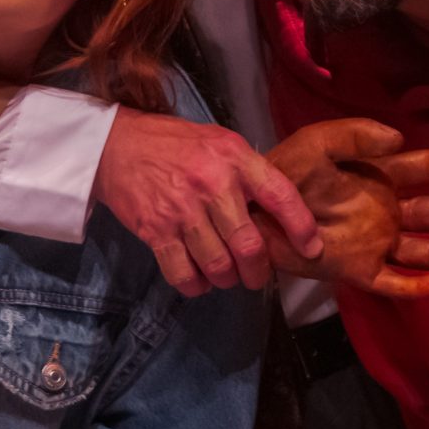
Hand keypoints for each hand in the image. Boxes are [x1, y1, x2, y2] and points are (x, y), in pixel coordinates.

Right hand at [94, 107, 323, 296]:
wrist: (118, 145)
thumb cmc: (176, 144)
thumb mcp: (221, 143)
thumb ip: (248, 172)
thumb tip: (278, 210)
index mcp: (235, 158)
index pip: (280, 195)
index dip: (300, 226)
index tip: (311, 248)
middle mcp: (212, 184)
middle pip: (249, 245)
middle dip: (258, 271)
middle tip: (256, 275)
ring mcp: (182, 210)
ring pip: (218, 265)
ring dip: (227, 279)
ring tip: (226, 275)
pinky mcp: (155, 230)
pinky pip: (184, 274)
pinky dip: (196, 286)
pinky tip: (199, 279)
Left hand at [260, 120, 428, 297]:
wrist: (253, 211)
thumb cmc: (285, 171)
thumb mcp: (319, 141)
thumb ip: (356, 133)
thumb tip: (399, 139)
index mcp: (379, 175)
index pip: (423, 169)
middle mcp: (385, 210)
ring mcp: (376, 243)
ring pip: (422, 249)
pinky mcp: (360, 271)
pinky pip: (395, 283)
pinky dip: (420, 288)